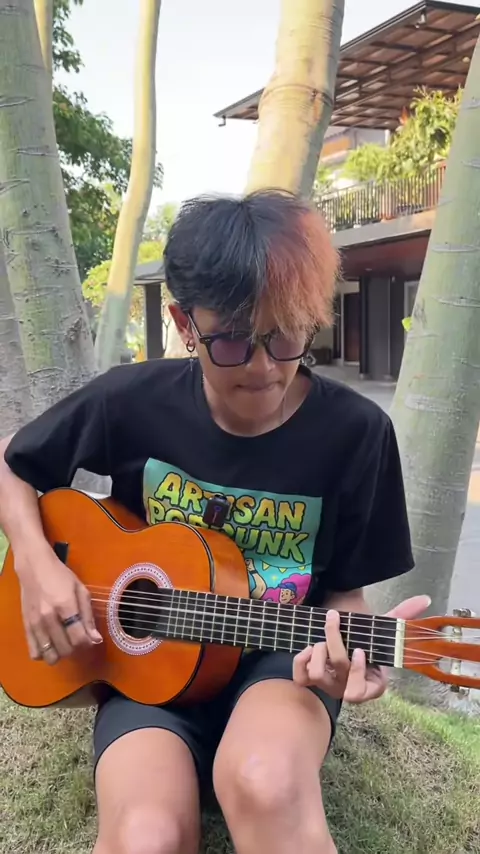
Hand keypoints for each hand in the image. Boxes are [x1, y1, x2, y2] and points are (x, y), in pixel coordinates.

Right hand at [17, 549, 102, 665]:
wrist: (34, 568)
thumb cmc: (61, 576)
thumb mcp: (80, 590)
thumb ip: (88, 616)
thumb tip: (96, 639)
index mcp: (65, 605)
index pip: (78, 638)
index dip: (87, 643)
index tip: (89, 638)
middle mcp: (48, 617)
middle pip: (65, 649)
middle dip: (75, 648)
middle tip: (77, 637)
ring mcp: (35, 624)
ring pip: (50, 655)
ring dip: (60, 653)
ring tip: (64, 642)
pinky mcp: (26, 627)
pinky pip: (34, 653)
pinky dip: (45, 654)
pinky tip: (51, 644)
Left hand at [293, 595, 430, 703]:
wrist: (345, 637)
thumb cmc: (367, 638)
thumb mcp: (384, 628)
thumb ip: (403, 615)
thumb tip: (425, 599)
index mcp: (370, 684)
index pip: (360, 693)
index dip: (358, 673)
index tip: (360, 650)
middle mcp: (348, 688)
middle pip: (338, 675)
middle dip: (335, 648)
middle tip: (334, 627)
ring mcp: (329, 686)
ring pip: (317, 676)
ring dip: (319, 651)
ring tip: (322, 639)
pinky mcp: (310, 680)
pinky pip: (300, 678)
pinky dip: (301, 660)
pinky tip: (309, 648)